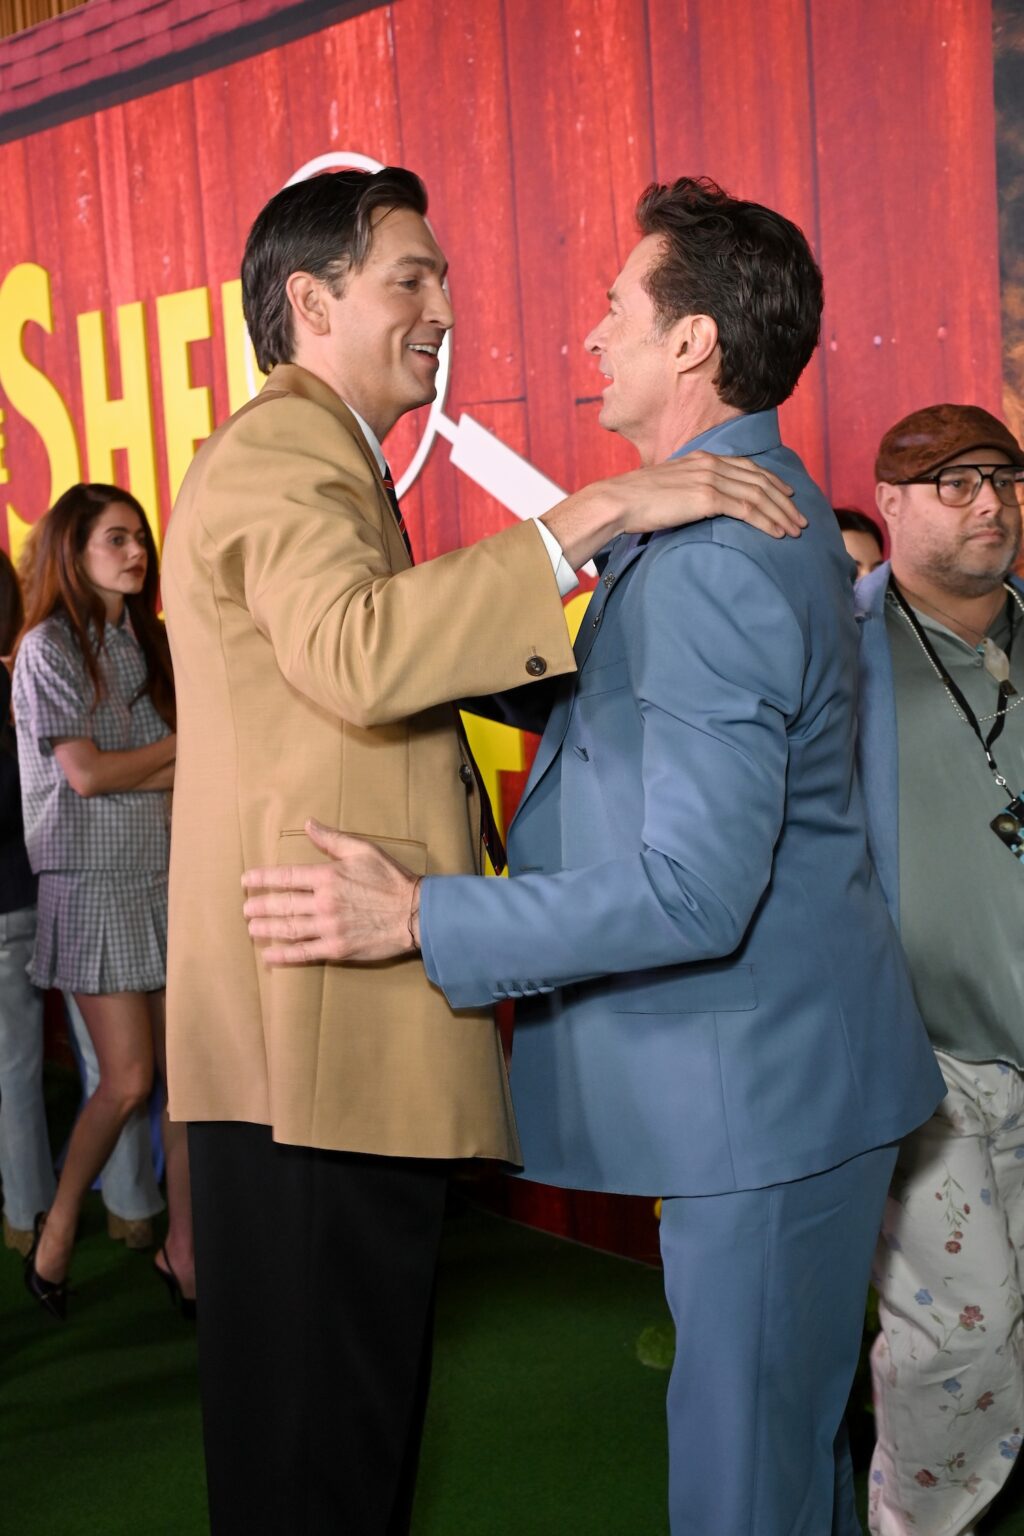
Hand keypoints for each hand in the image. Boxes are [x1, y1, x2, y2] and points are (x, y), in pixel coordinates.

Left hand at [242, 819, 419, 964]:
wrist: (415, 913)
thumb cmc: (391, 879)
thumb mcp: (363, 850)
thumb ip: (333, 839)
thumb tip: (309, 824)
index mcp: (327, 876)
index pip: (286, 876)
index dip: (262, 879)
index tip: (247, 881)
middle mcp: (324, 902)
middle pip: (282, 905)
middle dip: (260, 907)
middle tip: (246, 909)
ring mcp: (329, 927)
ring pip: (289, 928)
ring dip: (267, 929)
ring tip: (252, 928)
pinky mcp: (337, 948)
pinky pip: (304, 952)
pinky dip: (284, 955)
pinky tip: (270, 955)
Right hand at [609, 451, 803, 538]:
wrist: (618, 500)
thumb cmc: (636, 500)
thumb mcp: (668, 487)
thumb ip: (688, 489)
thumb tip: (695, 503)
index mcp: (702, 459)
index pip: (747, 467)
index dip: (771, 480)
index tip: (787, 494)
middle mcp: (711, 464)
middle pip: (760, 480)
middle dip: (784, 500)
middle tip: (800, 517)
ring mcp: (710, 479)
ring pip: (758, 495)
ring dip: (781, 514)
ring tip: (796, 530)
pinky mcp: (707, 498)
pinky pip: (746, 510)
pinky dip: (767, 522)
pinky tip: (778, 533)